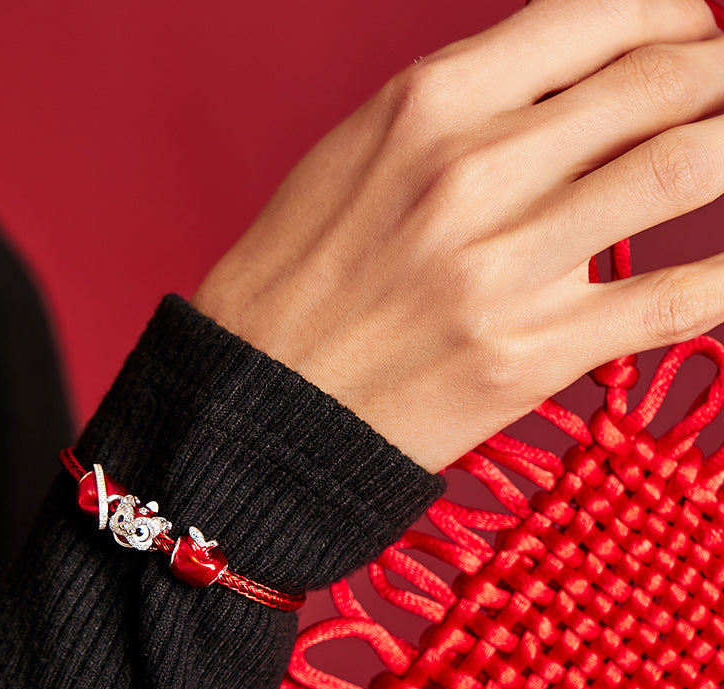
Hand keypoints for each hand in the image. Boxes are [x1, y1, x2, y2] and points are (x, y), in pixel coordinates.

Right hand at [191, 0, 723, 473]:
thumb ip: (460, 112)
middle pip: (661, 82)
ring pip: (684, 168)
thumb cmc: (289, 285)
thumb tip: (565, 84)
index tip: (690, 42)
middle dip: (720, 79)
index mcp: (426, 105)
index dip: (675, 17)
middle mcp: (472, 170)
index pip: (601, 13)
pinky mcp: (529, 355)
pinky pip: (676, 299)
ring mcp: (505, 265)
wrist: (253, 407)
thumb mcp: (354, 159)